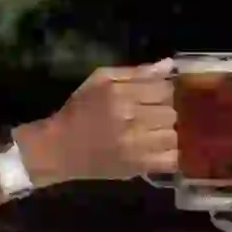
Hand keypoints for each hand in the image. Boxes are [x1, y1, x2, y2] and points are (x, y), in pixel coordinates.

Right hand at [17, 59, 176, 186]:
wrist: (59, 148)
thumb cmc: (79, 111)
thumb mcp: (101, 80)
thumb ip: (137, 72)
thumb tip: (170, 65)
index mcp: (121, 94)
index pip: (164, 88)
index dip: (166, 91)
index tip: (158, 96)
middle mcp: (130, 118)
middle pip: (171, 112)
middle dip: (167, 112)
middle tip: (156, 116)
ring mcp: (135, 145)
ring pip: (173, 135)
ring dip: (169, 133)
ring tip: (157, 133)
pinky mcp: (137, 166)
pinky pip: (171, 159)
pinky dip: (171, 154)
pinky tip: (160, 150)